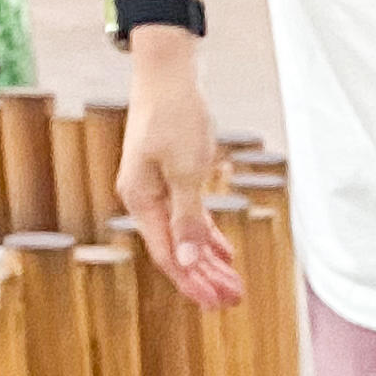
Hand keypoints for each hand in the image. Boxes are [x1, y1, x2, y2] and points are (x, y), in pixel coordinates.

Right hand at [115, 41, 241, 310]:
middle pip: (177, 250)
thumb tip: (189, 261)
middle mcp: (144, 199)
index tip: (217, 304)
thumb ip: (189, 218)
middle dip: (206, 278)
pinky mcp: (170, 177)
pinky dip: (208, 236)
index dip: (193, 282)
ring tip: (234, 285)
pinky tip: (225, 253)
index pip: (167, 255)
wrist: (167, 71)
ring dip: (209, 261)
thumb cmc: (175, 114)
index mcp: (140, 200)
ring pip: (185, 236)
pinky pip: (189, 217)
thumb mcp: (186, 171)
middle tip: (235, 301)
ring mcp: (156, 189)